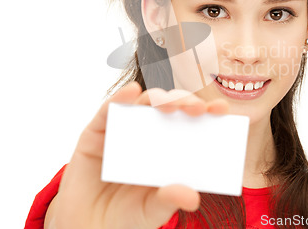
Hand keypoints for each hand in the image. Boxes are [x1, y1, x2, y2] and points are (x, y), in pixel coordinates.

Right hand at [45, 82, 229, 228]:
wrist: (85, 228)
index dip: (206, 113)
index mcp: (167, 149)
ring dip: (158, 99)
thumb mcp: (151, 211)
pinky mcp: (95, 133)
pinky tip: (131, 92)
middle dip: (185, 102)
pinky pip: (107, 110)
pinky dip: (119, 98)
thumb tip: (193, 197)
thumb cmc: (123, 217)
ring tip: (169, 106)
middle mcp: (147, 134)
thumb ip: (169, 201)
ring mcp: (122, 130)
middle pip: (169, 108)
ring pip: (142, 103)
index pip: (190, 123)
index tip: (222, 111)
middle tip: (198, 109)